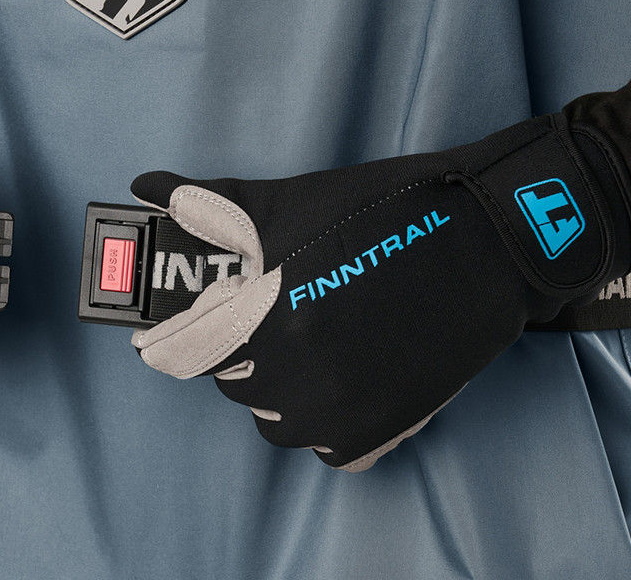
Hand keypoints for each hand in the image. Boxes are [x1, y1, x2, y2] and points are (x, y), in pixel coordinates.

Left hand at [131, 114, 630, 469]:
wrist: (485, 238)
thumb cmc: (382, 208)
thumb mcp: (289, 198)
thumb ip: (209, 200)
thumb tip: (146, 184)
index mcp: (257, 309)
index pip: (184, 350)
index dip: (192, 329)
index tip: (208, 319)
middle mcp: (288, 369)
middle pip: (233, 381)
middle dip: (245, 351)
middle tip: (282, 315)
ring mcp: (334, 408)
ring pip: (276, 419)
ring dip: (285, 388)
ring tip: (319, 340)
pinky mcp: (379, 432)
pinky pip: (326, 447)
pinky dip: (329, 419)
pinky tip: (350, 372)